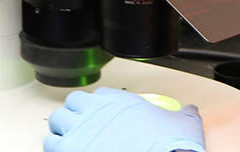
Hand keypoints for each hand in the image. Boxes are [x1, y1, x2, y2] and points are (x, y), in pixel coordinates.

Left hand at [44, 87, 204, 151]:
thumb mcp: (183, 123)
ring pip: (56, 122)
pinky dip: (55, 148)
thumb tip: (189, 111)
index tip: (101, 114)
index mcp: (118, 101)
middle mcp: (96, 112)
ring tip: (69, 139)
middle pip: (71, 104)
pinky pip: (50, 145)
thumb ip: (183, 114)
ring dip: (62, 130)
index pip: (96, 94)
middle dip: (74, 114)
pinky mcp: (70, 151)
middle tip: (82, 126)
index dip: (97, 105)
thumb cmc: (166, 146)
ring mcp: (80, 132)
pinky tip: (65, 151)